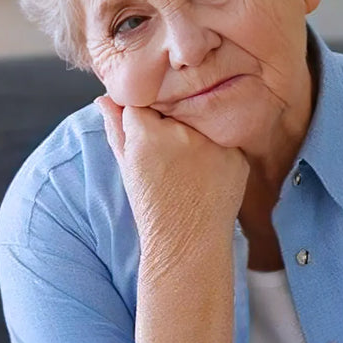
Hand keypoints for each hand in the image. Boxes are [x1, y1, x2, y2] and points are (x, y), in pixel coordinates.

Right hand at [95, 97, 248, 268]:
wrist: (188, 245)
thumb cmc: (152, 209)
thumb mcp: (126, 168)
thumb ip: (115, 128)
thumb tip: (104, 97)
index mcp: (148, 134)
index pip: (143, 102)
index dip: (143, 118)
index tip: (146, 136)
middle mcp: (183, 133)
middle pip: (174, 108)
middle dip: (170, 122)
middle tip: (170, 158)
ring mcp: (214, 143)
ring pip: (201, 120)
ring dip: (195, 133)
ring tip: (189, 168)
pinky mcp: (237, 155)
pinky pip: (224, 138)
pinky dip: (217, 151)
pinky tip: (208, 175)